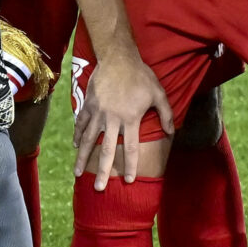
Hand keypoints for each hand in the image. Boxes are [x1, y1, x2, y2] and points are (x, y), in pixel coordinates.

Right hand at [74, 52, 169, 190]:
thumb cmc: (141, 75)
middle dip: (103, 171)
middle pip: (106, 150)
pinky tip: (75, 146)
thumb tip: (171, 132)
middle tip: (99, 188)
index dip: (129, 165)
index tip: (127, 180)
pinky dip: (78, 135)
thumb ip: (166, 114)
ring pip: (88, 140)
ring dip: (82, 158)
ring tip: (76, 173)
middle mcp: (112, 119)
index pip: (130, 148)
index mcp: (130, 118)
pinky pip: (81, 123)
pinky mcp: (88, 104)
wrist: (118, 57)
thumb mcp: (158, 93)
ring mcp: (98, 112)